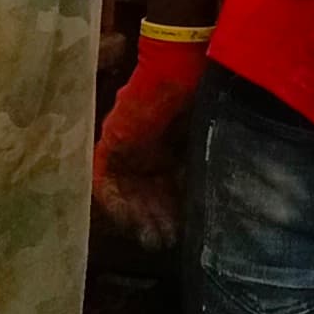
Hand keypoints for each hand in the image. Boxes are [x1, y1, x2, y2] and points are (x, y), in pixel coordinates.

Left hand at [93, 32, 206, 249]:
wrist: (178, 71)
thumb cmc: (201, 99)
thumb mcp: (204, 144)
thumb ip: (200, 170)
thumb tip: (209, 204)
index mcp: (168, 149)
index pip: (166, 190)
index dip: (173, 214)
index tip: (182, 233)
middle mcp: (145, 151)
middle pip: (145, 196)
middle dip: (156, 221)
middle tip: (167, 242)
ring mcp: (125, 147)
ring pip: (127, 193)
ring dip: (138, 217)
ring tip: (152, 238)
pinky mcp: (109, 143)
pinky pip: (104, 182)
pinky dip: (116, 204)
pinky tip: (129, 221)